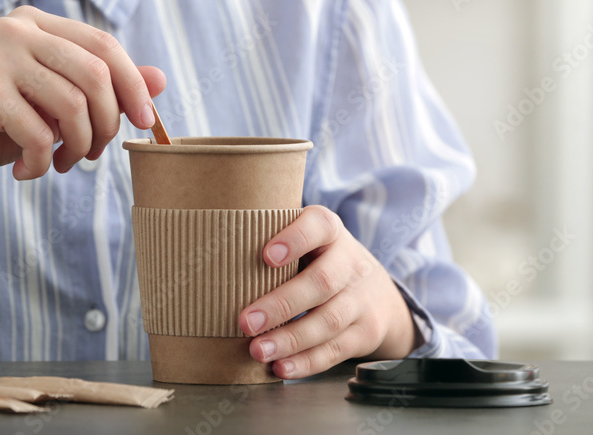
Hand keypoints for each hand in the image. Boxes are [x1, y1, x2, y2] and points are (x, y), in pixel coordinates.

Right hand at [0, 5, 165, 218]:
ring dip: (77, 148)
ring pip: (74, 104)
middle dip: (108, 124)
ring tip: (59, 165)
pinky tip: (26, 172)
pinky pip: (40, 132)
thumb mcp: (50, 107)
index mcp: (34, 23)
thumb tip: (162, 79)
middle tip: (90, 156)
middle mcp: (16, 28)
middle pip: (97, 72)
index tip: (147, 124)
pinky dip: (41, 162)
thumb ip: (100, 89)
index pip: (105, 45)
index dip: (134, 86)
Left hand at [238, 205, 417, 378]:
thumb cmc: (322, 261)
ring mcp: (360, 299)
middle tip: (245, 322)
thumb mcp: (309, 241)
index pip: (318, 226)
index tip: (266, 256)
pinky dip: (306, 362)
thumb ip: (272, 239)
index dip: (295, 239)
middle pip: (321, 282)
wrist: (380, 293)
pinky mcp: (364, 332)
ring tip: (258, 350)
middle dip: (280, 305)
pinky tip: (281, 367)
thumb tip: (212, 254)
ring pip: (327, 320)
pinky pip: (335, 350)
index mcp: (331, 231)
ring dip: (290, 340)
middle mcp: (350, 263)